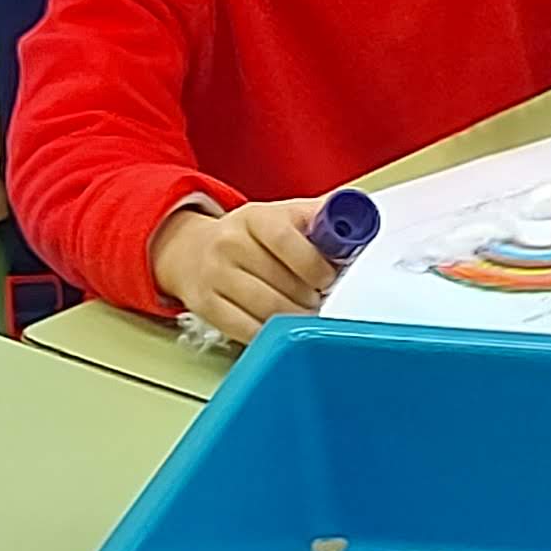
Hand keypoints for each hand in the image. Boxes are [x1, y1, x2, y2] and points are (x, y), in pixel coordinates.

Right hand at [151, 197, 338, 343]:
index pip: (289, 241)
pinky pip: (248, 330)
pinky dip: (271, 334)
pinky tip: (281, 326)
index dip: (316, 266)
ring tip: (305, 312)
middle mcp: (230, 244)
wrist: (190, 249)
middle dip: (311, 297)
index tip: (329, 277)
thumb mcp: (282, 216)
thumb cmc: (248, 236)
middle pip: (284, 284)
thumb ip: (319, 217)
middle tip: (321, 300)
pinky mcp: (205, 305)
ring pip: (270, 311)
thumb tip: (360, 221)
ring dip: (296, 318)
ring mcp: (215, 276)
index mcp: (255, 217)